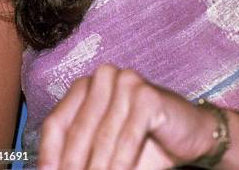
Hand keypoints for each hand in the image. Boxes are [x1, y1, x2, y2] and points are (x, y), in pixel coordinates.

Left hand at [37, 63, 218, 169]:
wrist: (190, 134)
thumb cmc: (143, 143)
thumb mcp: (104, 151)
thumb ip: (79, 157)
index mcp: (86, 86)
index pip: (56, 123)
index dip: (49, 156)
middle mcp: (104, 77)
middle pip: (77, 130)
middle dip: (74, 166)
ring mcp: (127, 82)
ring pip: (102, 137)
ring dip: (98, 169)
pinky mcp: (149, 95)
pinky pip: (128, 137)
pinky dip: (121, 163)